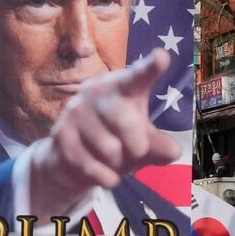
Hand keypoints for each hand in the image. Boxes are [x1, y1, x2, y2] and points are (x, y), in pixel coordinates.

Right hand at [24, 49, 182, 218]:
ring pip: (110, 149)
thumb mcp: (142, 142)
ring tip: (111, 159)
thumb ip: (159, 146)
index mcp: (121, 86)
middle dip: (137, 146)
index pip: (137, 77)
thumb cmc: (114, 142)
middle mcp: (95, 93)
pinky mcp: (61, 137)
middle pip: (126, 122)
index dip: (150, 68)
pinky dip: (106, 178)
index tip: (161, 58)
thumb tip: (173, 151)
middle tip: (135, 151)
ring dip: (118, 164)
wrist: (68, 161)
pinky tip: (102, 172)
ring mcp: (75, 113)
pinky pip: (94, 167)